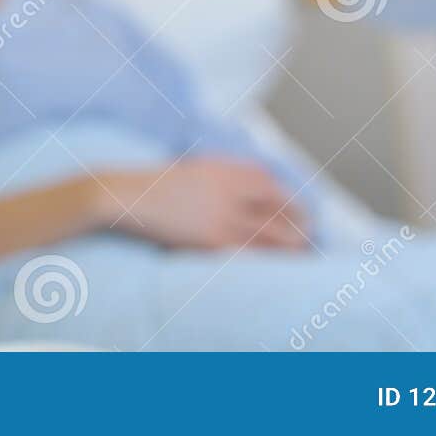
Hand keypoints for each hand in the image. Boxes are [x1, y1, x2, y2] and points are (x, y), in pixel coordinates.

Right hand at [94, 159, 308, 251]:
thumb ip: (222, 175)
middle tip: (308, 236)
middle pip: (279, 207)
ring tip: (300, 255)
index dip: (289, 200)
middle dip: (298, 223)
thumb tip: (249, 188)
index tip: (299, 212)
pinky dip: (266, 259)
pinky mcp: (212, 239)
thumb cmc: (157, 184)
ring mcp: (223, 215)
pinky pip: (250, 251)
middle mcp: (231, 189)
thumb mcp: (194, 168)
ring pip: (272, 233)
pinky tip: (273, 266)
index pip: (271, 183)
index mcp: (226, 168)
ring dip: (290, 245)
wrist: (128, 196)